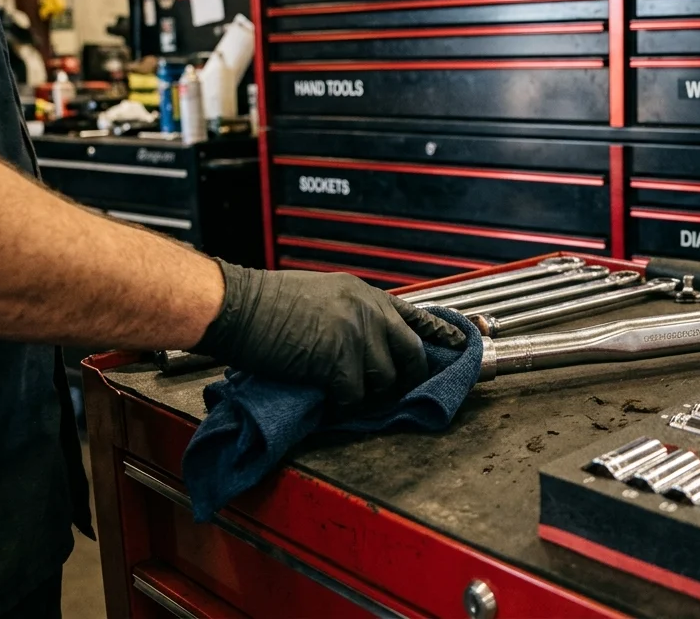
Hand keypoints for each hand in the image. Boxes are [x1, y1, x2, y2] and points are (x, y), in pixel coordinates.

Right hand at [192, 260, 465, 414]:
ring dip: (367, 394)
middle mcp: (370, 311)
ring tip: (345, 395)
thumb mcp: (321, 295)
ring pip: (383, 381)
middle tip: (387, 392)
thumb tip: (365, 340)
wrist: (237, 304)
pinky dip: (342, 404)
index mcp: (366, 295)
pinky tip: (328, 400)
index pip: (416, 316)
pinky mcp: (338, 360)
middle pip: (410, 354)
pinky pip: (354, 395)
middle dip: (403, 378)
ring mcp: (357, 335)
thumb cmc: (266, 301)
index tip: (462, 346)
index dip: (440, 334)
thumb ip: (350, 313)